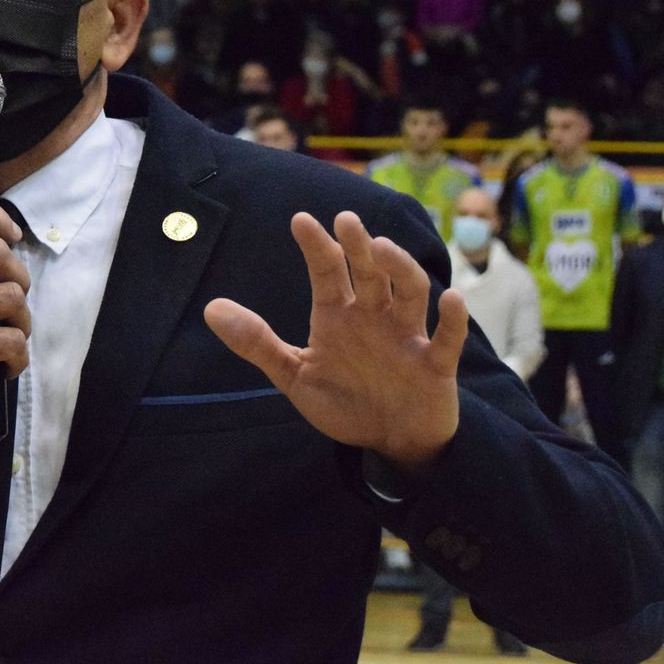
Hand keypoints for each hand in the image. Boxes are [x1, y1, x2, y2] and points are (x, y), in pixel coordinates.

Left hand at [205, 211, 467, 475]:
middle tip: (346, 221)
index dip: (316, 245)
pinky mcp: (435, 364)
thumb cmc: (346, 402)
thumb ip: (257, 343)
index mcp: (338, 314)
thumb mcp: (295, 376)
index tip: (300, 219)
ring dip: (400, 268)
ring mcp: (407, 336)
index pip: (327, 270)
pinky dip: (452, 319)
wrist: (390, 443)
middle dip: (359, 246)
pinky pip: (447, 338)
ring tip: (383, 248)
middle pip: (369, 271)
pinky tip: (451, 297)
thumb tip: (210, 309)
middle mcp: (374, 316)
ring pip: (410, 292)